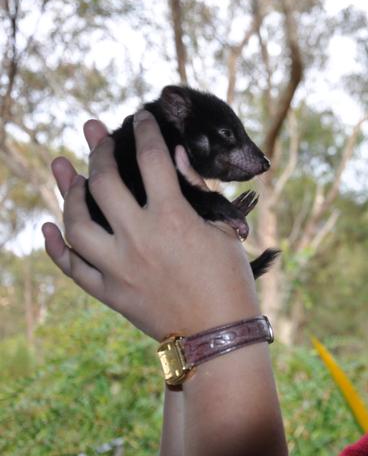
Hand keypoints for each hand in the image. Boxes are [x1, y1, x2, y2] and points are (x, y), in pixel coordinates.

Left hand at [42, 110, 260, 340]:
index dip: (146, 133)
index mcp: (173, 219)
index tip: (140, 118)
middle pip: (104, 183)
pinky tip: (49, 226)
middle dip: (98, 151)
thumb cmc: (230, 282)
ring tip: (66, 172)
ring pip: (77, 223)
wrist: (219, 337)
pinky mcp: (111, 293)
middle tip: (95, 134)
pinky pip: (73, 269)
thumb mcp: (223, 232)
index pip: (153, 160)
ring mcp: (119, 268)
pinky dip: (56, 247)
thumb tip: (177, 156)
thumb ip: (197, 190)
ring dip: (68, 193)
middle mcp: (139, 239)